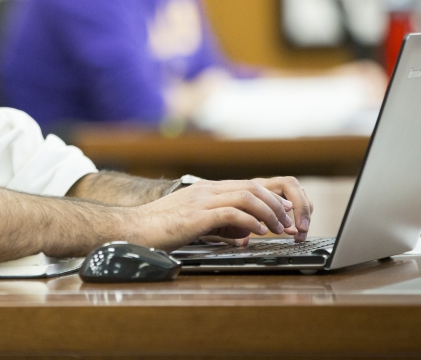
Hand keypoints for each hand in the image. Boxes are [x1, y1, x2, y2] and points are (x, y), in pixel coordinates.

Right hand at [127, 177, 310, 251]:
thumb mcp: (193, 223)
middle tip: (287, 222)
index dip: (270, 197)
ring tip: (277, 229)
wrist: (132, 229)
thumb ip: (217, 225)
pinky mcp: (197, 215)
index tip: (284, 212)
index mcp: (206, 189)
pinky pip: (232, 213)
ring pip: (247, 196)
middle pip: (252, 186)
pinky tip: (258, 232)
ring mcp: (201, 200)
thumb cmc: (159, 229)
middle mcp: (206, 190)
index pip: (246, 185)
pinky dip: (251, 222)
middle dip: (276, 203)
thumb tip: (241, 235)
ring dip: (268, 212)